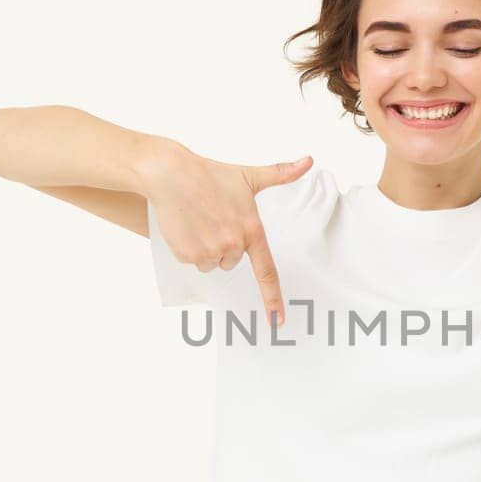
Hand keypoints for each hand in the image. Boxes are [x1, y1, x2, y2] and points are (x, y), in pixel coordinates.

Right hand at [141, 141, 312, 326]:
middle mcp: (232, 244)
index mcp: (251, 230)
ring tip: (200, 221)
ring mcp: (209, 251)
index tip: (279, 320)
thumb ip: (280, 174)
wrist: (171, 175)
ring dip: (207, 248)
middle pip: (232, 261)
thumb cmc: (211, 174)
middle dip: (225, 245)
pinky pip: (194, 261)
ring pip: (212, 263)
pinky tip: (187, 226)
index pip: (266, 271)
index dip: (273, 298)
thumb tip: (308, 161)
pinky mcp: (188, 254)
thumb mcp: (248, 176)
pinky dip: (190, 248)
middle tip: (214, 219)